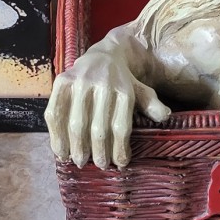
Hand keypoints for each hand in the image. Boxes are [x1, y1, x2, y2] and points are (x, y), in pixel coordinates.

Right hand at [45, 47, 170, 167]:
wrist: (103, 54)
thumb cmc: (123, 81)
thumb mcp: (141, 90)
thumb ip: (151, 105)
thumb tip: (164, 116)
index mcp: (124, 90)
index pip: (120, 126)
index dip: (119, 149)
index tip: (119, 164)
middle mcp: (102, 84)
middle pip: (97, 128)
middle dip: (97, 152)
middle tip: (98, 166)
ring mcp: (80, 82)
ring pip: (75, 124)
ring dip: (76, 148)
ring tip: (78, 162)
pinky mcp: (62, 82)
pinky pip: (55, 113)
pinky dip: (56, 135)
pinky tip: (60, 151)